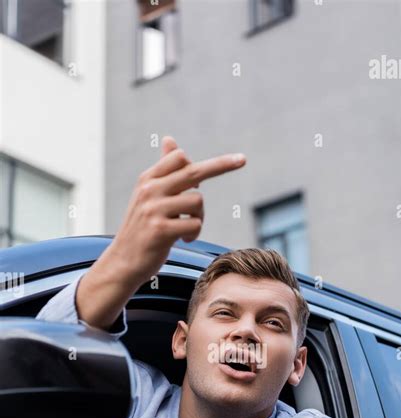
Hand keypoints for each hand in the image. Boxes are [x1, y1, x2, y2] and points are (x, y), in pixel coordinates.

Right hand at [109, 135, 245, 284]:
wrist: (123, 261)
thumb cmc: (142, 228)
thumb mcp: (148, 196)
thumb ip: (163, 171)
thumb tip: (170, 139)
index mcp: (148, 179)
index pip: (179, 157)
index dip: (197, 164)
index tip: (214, 169)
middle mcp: (150, 190)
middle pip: (193, 171)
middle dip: (222, 165)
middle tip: (243, 159)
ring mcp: (154, 210)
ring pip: (197, 201)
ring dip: (200, 217)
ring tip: (187, 229)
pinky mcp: (160, 230)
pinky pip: (195, 224)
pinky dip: (195, 233)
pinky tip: (184, 240)